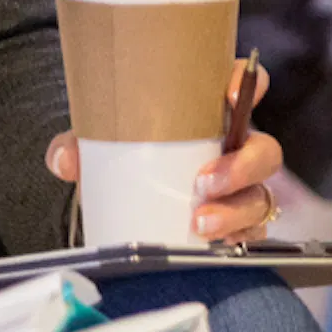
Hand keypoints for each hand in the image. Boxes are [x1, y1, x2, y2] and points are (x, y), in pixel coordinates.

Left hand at [46, 62, 282, 241]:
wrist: (120, 212)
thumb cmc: (125, 164)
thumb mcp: (100, 149)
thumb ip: (78, 146)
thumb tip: (67, 159)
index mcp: (211, 117)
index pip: (246, 88)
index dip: (248, 86)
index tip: (228, 97)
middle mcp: (235, 152)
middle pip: (264, 151)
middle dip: (243, 166)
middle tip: (202, 184)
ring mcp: (242, 191)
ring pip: (260, 196)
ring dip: (236, 211)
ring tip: (201, 225)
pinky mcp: (239, 227)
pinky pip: (254, 233)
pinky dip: (237, 239)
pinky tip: (215, 246)